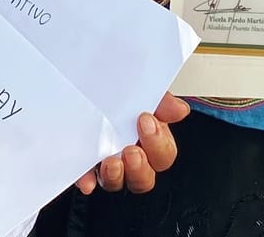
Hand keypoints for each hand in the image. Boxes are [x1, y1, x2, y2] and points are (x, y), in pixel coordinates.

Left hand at [74, 92, 189, 194]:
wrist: (83, 81)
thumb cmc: (114, 89)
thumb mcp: (140, 88)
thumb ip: (161, 100)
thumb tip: (180, 109)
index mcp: (148, 137)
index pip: (163, 154)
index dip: (158, 143)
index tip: (146, 121)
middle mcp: (129, 154)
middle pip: (144, 177)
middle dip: (140, 167)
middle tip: (132, 151)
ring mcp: (107, 162)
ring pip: (117, 182)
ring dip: (116, 176)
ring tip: (111, 162)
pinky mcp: (85, 165)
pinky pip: (87, 179)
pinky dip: (87, 180)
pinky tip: (87, 178)